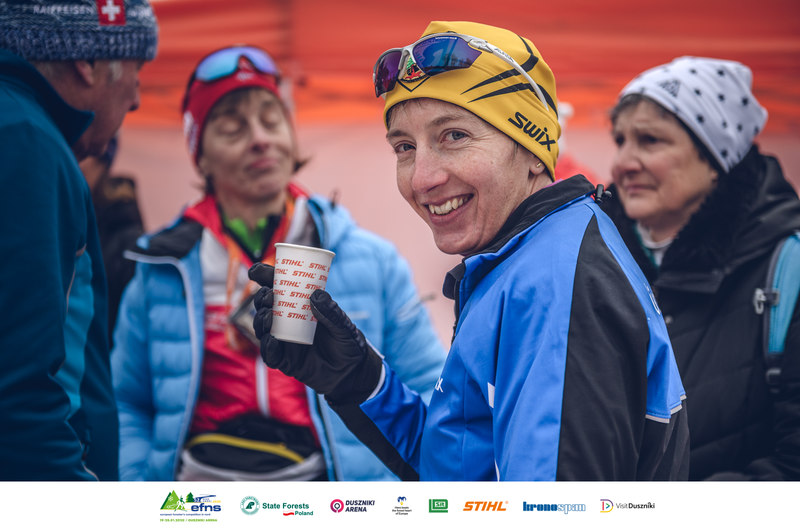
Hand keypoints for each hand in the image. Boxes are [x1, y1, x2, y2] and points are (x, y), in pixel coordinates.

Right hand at [248, 263, 382, 403]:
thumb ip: (332, 312)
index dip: (265, 278)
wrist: (353, 371)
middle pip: (266, 308)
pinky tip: (271, 340)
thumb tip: (316, 295)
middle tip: (268, 295)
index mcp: (299, 307)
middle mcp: (288, 323)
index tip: (256, 271)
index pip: (278, 289)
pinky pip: (271, 355)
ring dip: (261, 321)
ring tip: (268, 315)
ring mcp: (285, 342)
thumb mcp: (344, 325)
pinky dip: (267, 348)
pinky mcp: (286, 362)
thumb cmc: (347, 342)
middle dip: (261, 299)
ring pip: (263, 330)